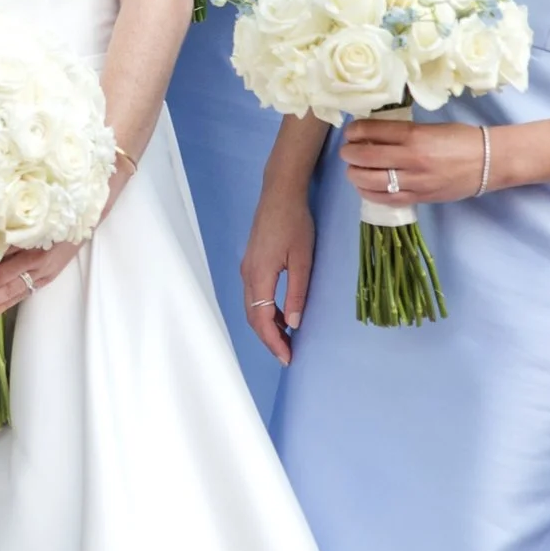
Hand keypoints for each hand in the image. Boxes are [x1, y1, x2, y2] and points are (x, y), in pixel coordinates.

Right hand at [241, 196, 314, 364]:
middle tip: (288, 355)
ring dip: (268, 325)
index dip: (274, 342)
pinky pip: (255, 295)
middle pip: (253, 317)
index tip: (288, 358)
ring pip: (253, 307)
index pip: (262, 319)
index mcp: (258, 276)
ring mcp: (247, 267)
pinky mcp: (252, 262)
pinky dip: (266, 311)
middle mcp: (247, 274)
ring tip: (288, 339)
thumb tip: (294, 324)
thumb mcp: (302, 260)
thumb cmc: (295, 223)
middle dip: (270, 338)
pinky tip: (283, 315)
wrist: (280, 192)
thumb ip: (297, 293)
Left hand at [339, 117, 489, 205]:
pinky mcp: (420, 198)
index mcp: (415, 136)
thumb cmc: (460, 139)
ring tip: (353, 169)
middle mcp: (412, 159)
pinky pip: (386, 199)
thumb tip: (373, 133)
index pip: (373, 131)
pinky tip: (364, 187)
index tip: (350, 132)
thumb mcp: (430, 127)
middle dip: (349, 153)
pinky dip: (369, 193)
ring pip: (371, 180)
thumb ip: (402, 132)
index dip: (355, 131)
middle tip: (347, 150)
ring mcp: (415, 181)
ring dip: (354, 174)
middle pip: (366, 156)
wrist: (488, 162)